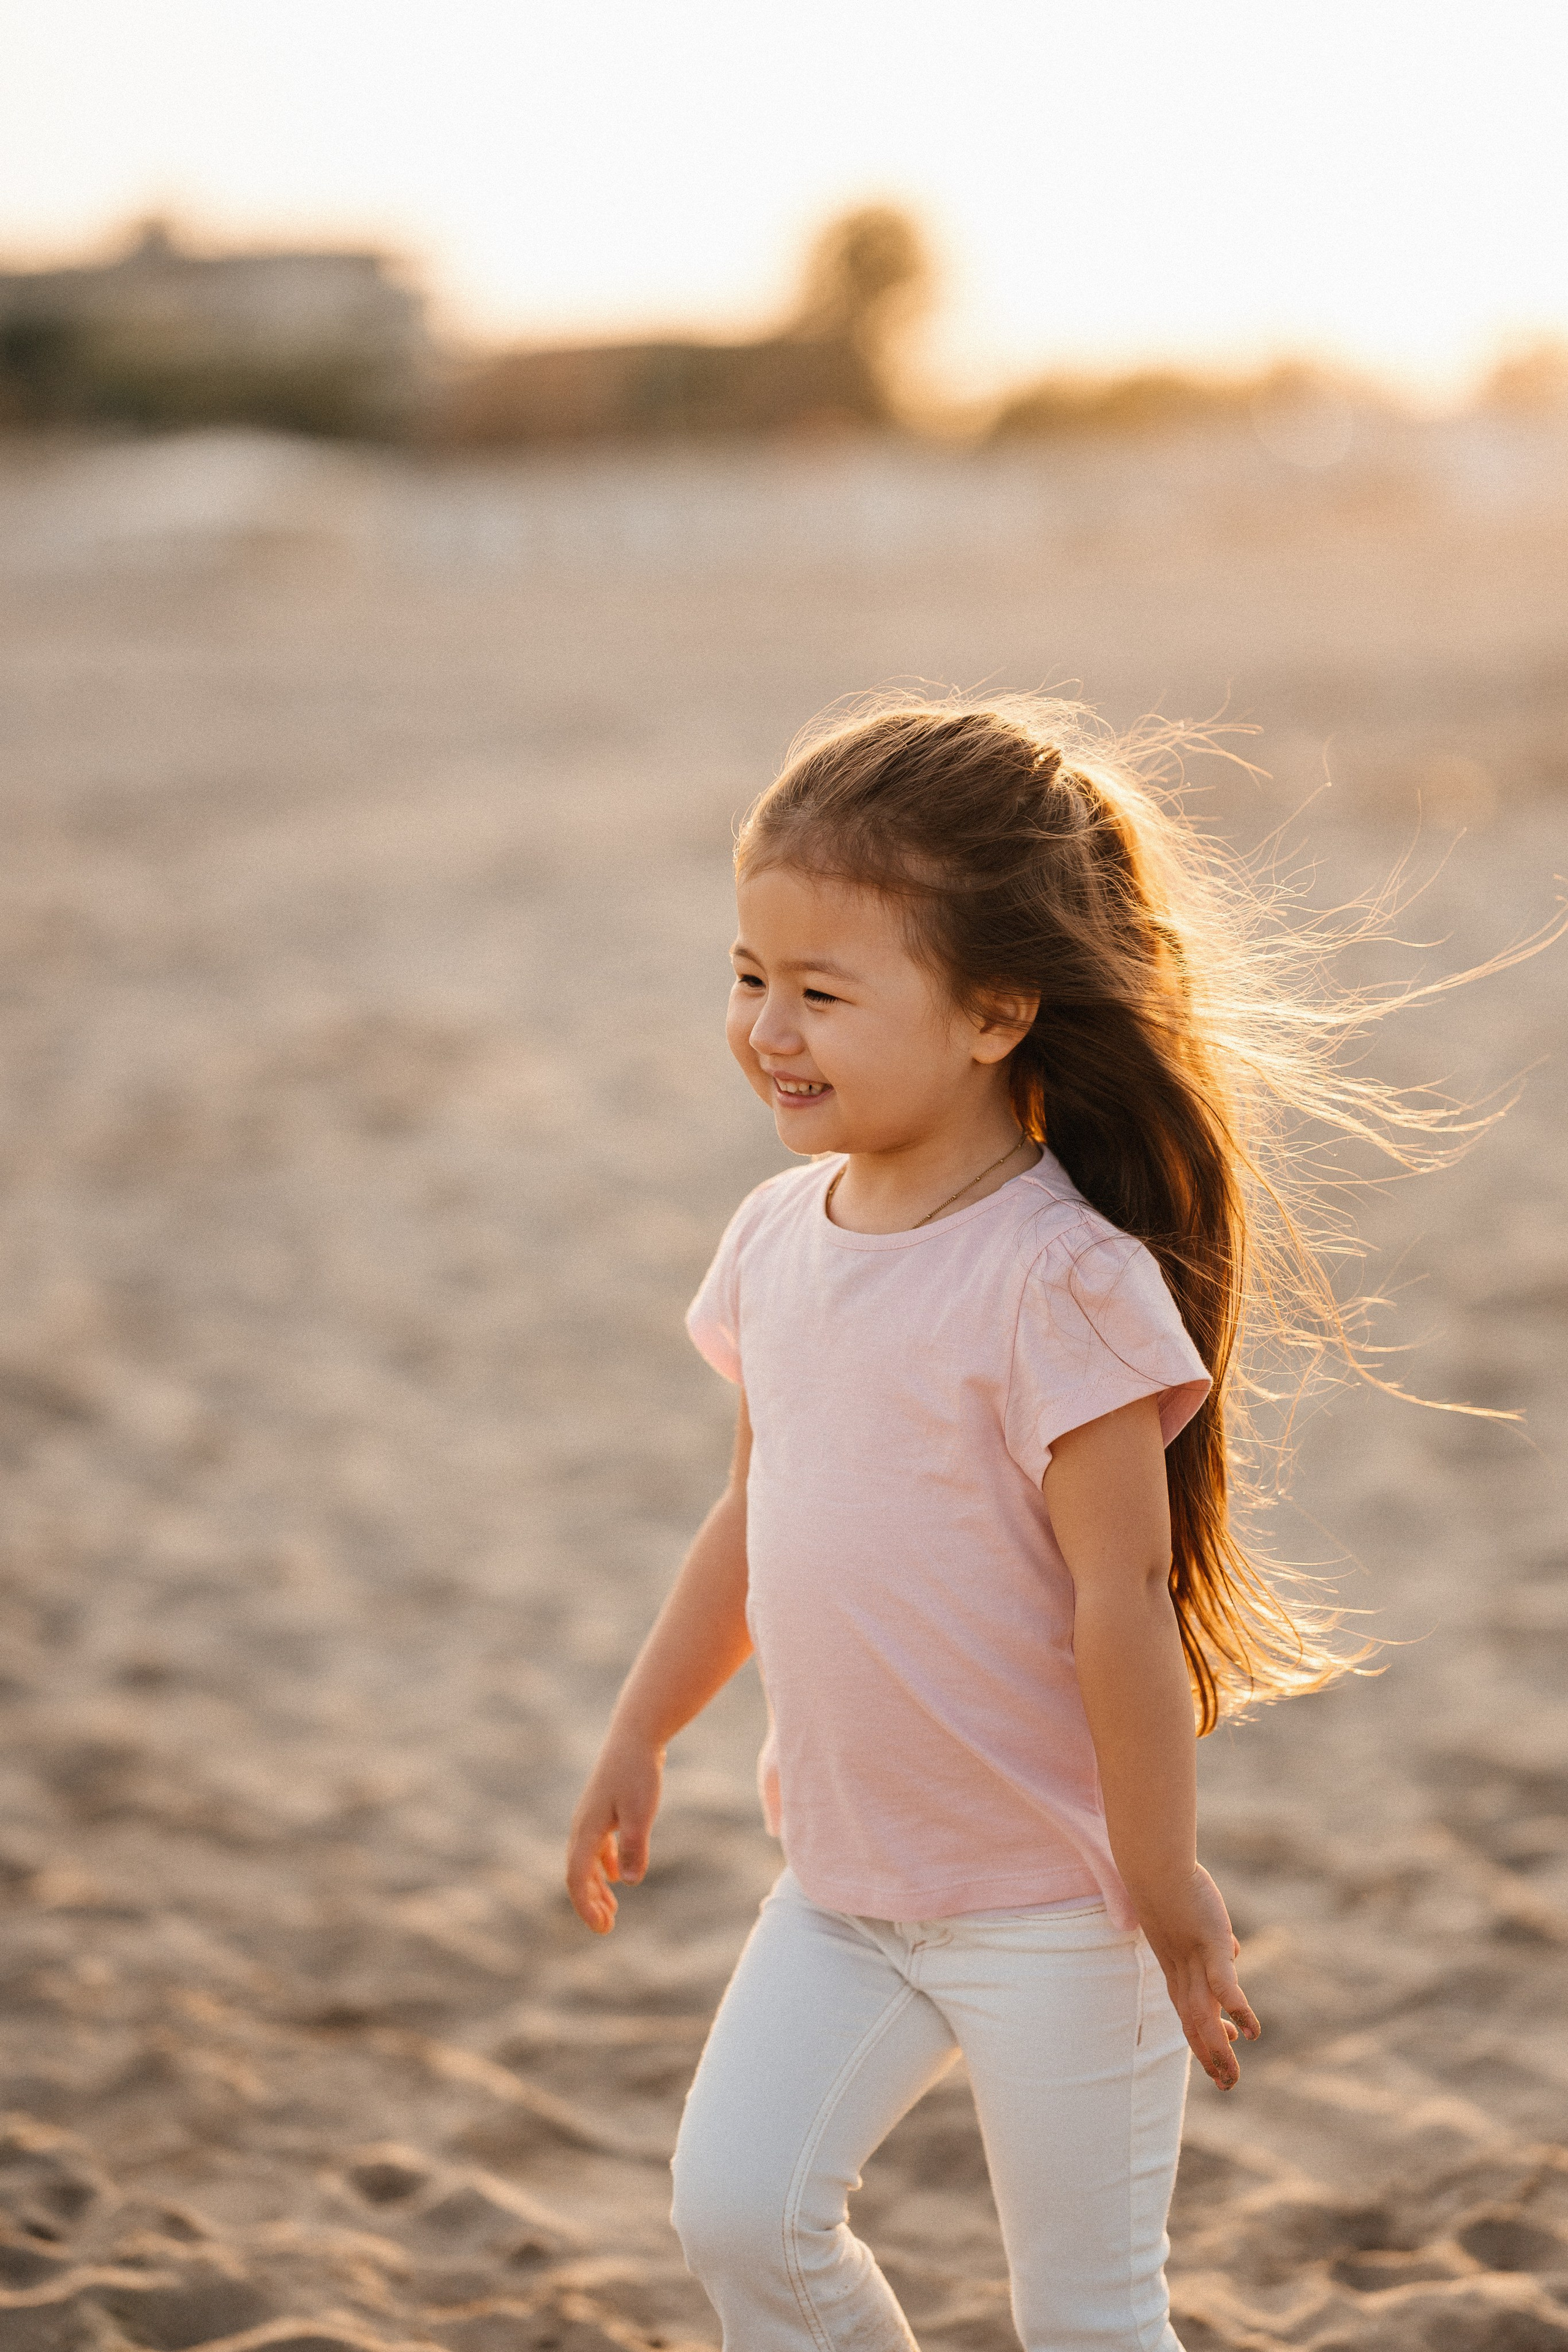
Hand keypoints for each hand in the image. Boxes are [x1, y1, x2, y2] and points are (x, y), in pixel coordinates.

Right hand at [565, 1738, 663, 1934]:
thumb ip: (634, 1847)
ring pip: (587, 1862)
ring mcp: (592, 1818)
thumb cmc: (638, 1773)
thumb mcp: (640, 1813)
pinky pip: (597, 1848)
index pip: (578, 1877)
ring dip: (597, 1888)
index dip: (586, 1906)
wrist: (635, 1737)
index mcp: (587, 1830)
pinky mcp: (604, 1810)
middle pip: (579, 1874)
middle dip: (590, 1903)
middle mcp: (583, 1826)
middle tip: (606, 1928)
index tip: (602, 1928)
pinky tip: (619, 1878)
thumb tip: (630, 1882)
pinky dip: (605, 1867)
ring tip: (611, 1911)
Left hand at [1138, 1865, 1259, 2090]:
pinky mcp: (1210, 1947)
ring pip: (1206, 2018)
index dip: (1203, 2042)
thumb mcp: (1196, 1923)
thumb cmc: (1176, 1888)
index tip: (1216, 2063)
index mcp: (1177, 1972)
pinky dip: (1237, 2010)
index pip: (1190, 2017)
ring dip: (1220, 2050)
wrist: (1156, 1866)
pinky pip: (1225, 1986)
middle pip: (1196, 2027)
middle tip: (1227, 2086)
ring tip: (1233, 2077)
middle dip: (1211, 2058)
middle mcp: (1183, 1975)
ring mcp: (1195, 1964)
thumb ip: (1214, 1944)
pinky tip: (1253, 2031)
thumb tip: (1231, 1950)